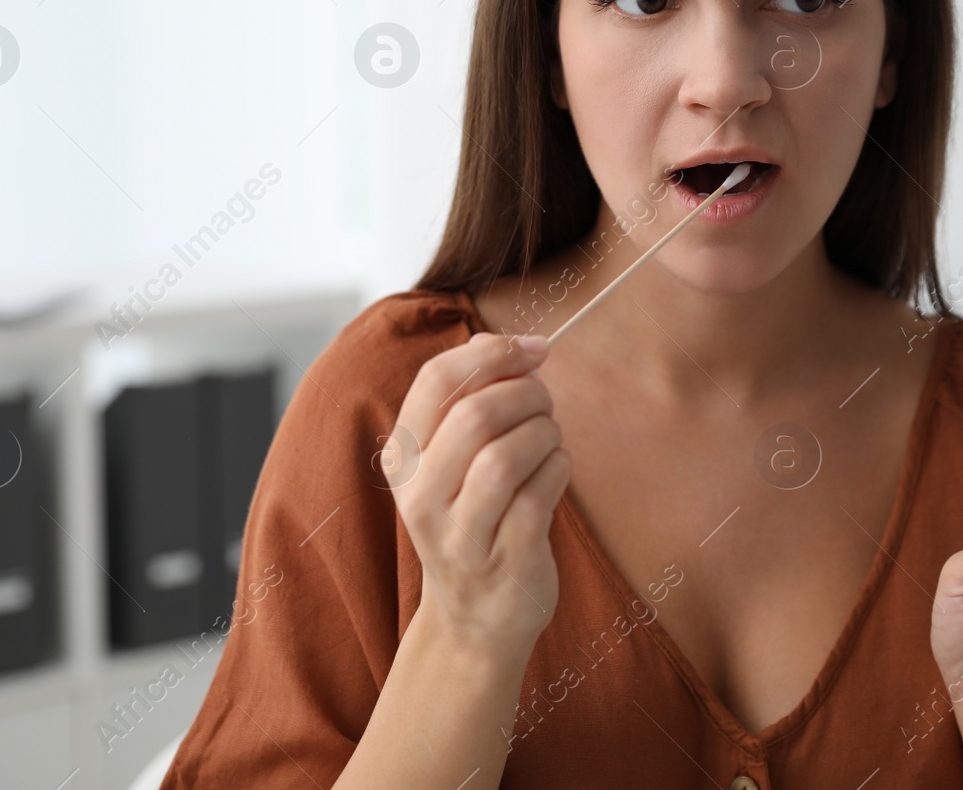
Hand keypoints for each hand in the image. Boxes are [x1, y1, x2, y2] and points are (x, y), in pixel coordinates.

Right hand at [387, 331, 571, 658]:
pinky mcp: (506, 558)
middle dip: (526, 393)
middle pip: (475, 414)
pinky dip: (559, 468)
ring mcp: (460, 533)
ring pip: (506, 455)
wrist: (474, 619)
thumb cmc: (473, 520)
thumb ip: (471, 398)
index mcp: (403, 458)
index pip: (436, 380)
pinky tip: (556, 470)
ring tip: (549, 439)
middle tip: (545, 401)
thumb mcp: (451, 461)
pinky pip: (540, 492)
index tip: (532, 350)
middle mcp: (421, 496)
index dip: (492, 352)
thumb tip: (508, 345)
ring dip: (544, 432)